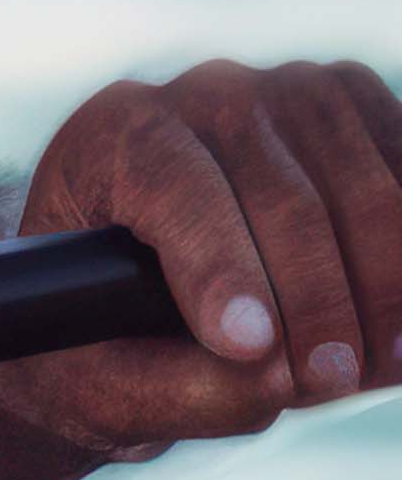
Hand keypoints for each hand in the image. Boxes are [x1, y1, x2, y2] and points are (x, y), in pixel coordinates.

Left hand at [5, 61, 401, 455]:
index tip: (248, 344)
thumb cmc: (109, 333)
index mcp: (110, 138)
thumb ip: (177, 385)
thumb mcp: (105, 375)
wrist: (146, 285)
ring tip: (379, 365)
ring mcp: (289, 93)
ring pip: (363, 189)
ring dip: (384, 284)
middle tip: (331, 379)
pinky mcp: (358, 109)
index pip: (175, 189)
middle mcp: (201, 96)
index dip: (219, 267)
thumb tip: (273, 377)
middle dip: (317, 300)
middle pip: (284, 198)